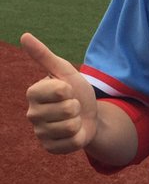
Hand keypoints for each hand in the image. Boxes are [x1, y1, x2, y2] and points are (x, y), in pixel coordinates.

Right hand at [22, 32, 97, 153]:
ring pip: (70, 127)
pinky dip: (78, 138)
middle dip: (76, 107)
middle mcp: (32, 114)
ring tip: (72, 119)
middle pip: (67, 109)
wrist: (88, 116)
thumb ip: (44, 55)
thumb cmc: (75, 91)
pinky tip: (73, 133)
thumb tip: (24, 36)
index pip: (60, 90)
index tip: (67, 91)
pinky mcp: (49, 148)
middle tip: (72, 107)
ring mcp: (40, 133)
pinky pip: (71, 143)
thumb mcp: (64, 71)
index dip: (71, 90)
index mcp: (33, 93)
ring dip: (78, 122)